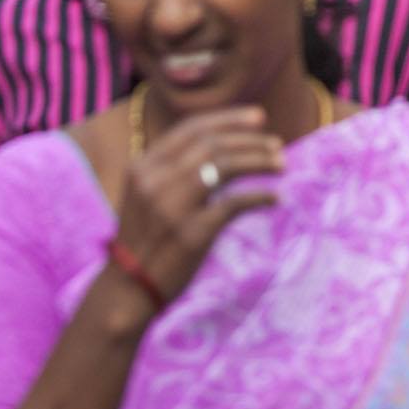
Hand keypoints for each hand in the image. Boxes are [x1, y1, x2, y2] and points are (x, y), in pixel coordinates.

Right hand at [109, 108, 281, 308]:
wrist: (126, 291)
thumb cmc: (144, 239)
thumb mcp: (146, 194)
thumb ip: (173, 168)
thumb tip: (224, 142)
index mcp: (143, 166)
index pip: (191, 128)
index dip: (229, 119)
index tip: (259, 117)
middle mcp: (155, 181)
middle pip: (212, 144)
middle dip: (250, 139)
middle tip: (277, 144)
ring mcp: (173, 207)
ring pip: (225, 165)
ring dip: (260, 161)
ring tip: (282, 164)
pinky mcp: (192, 233)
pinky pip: (236, 203)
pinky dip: (261, 196)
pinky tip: (276, 197)